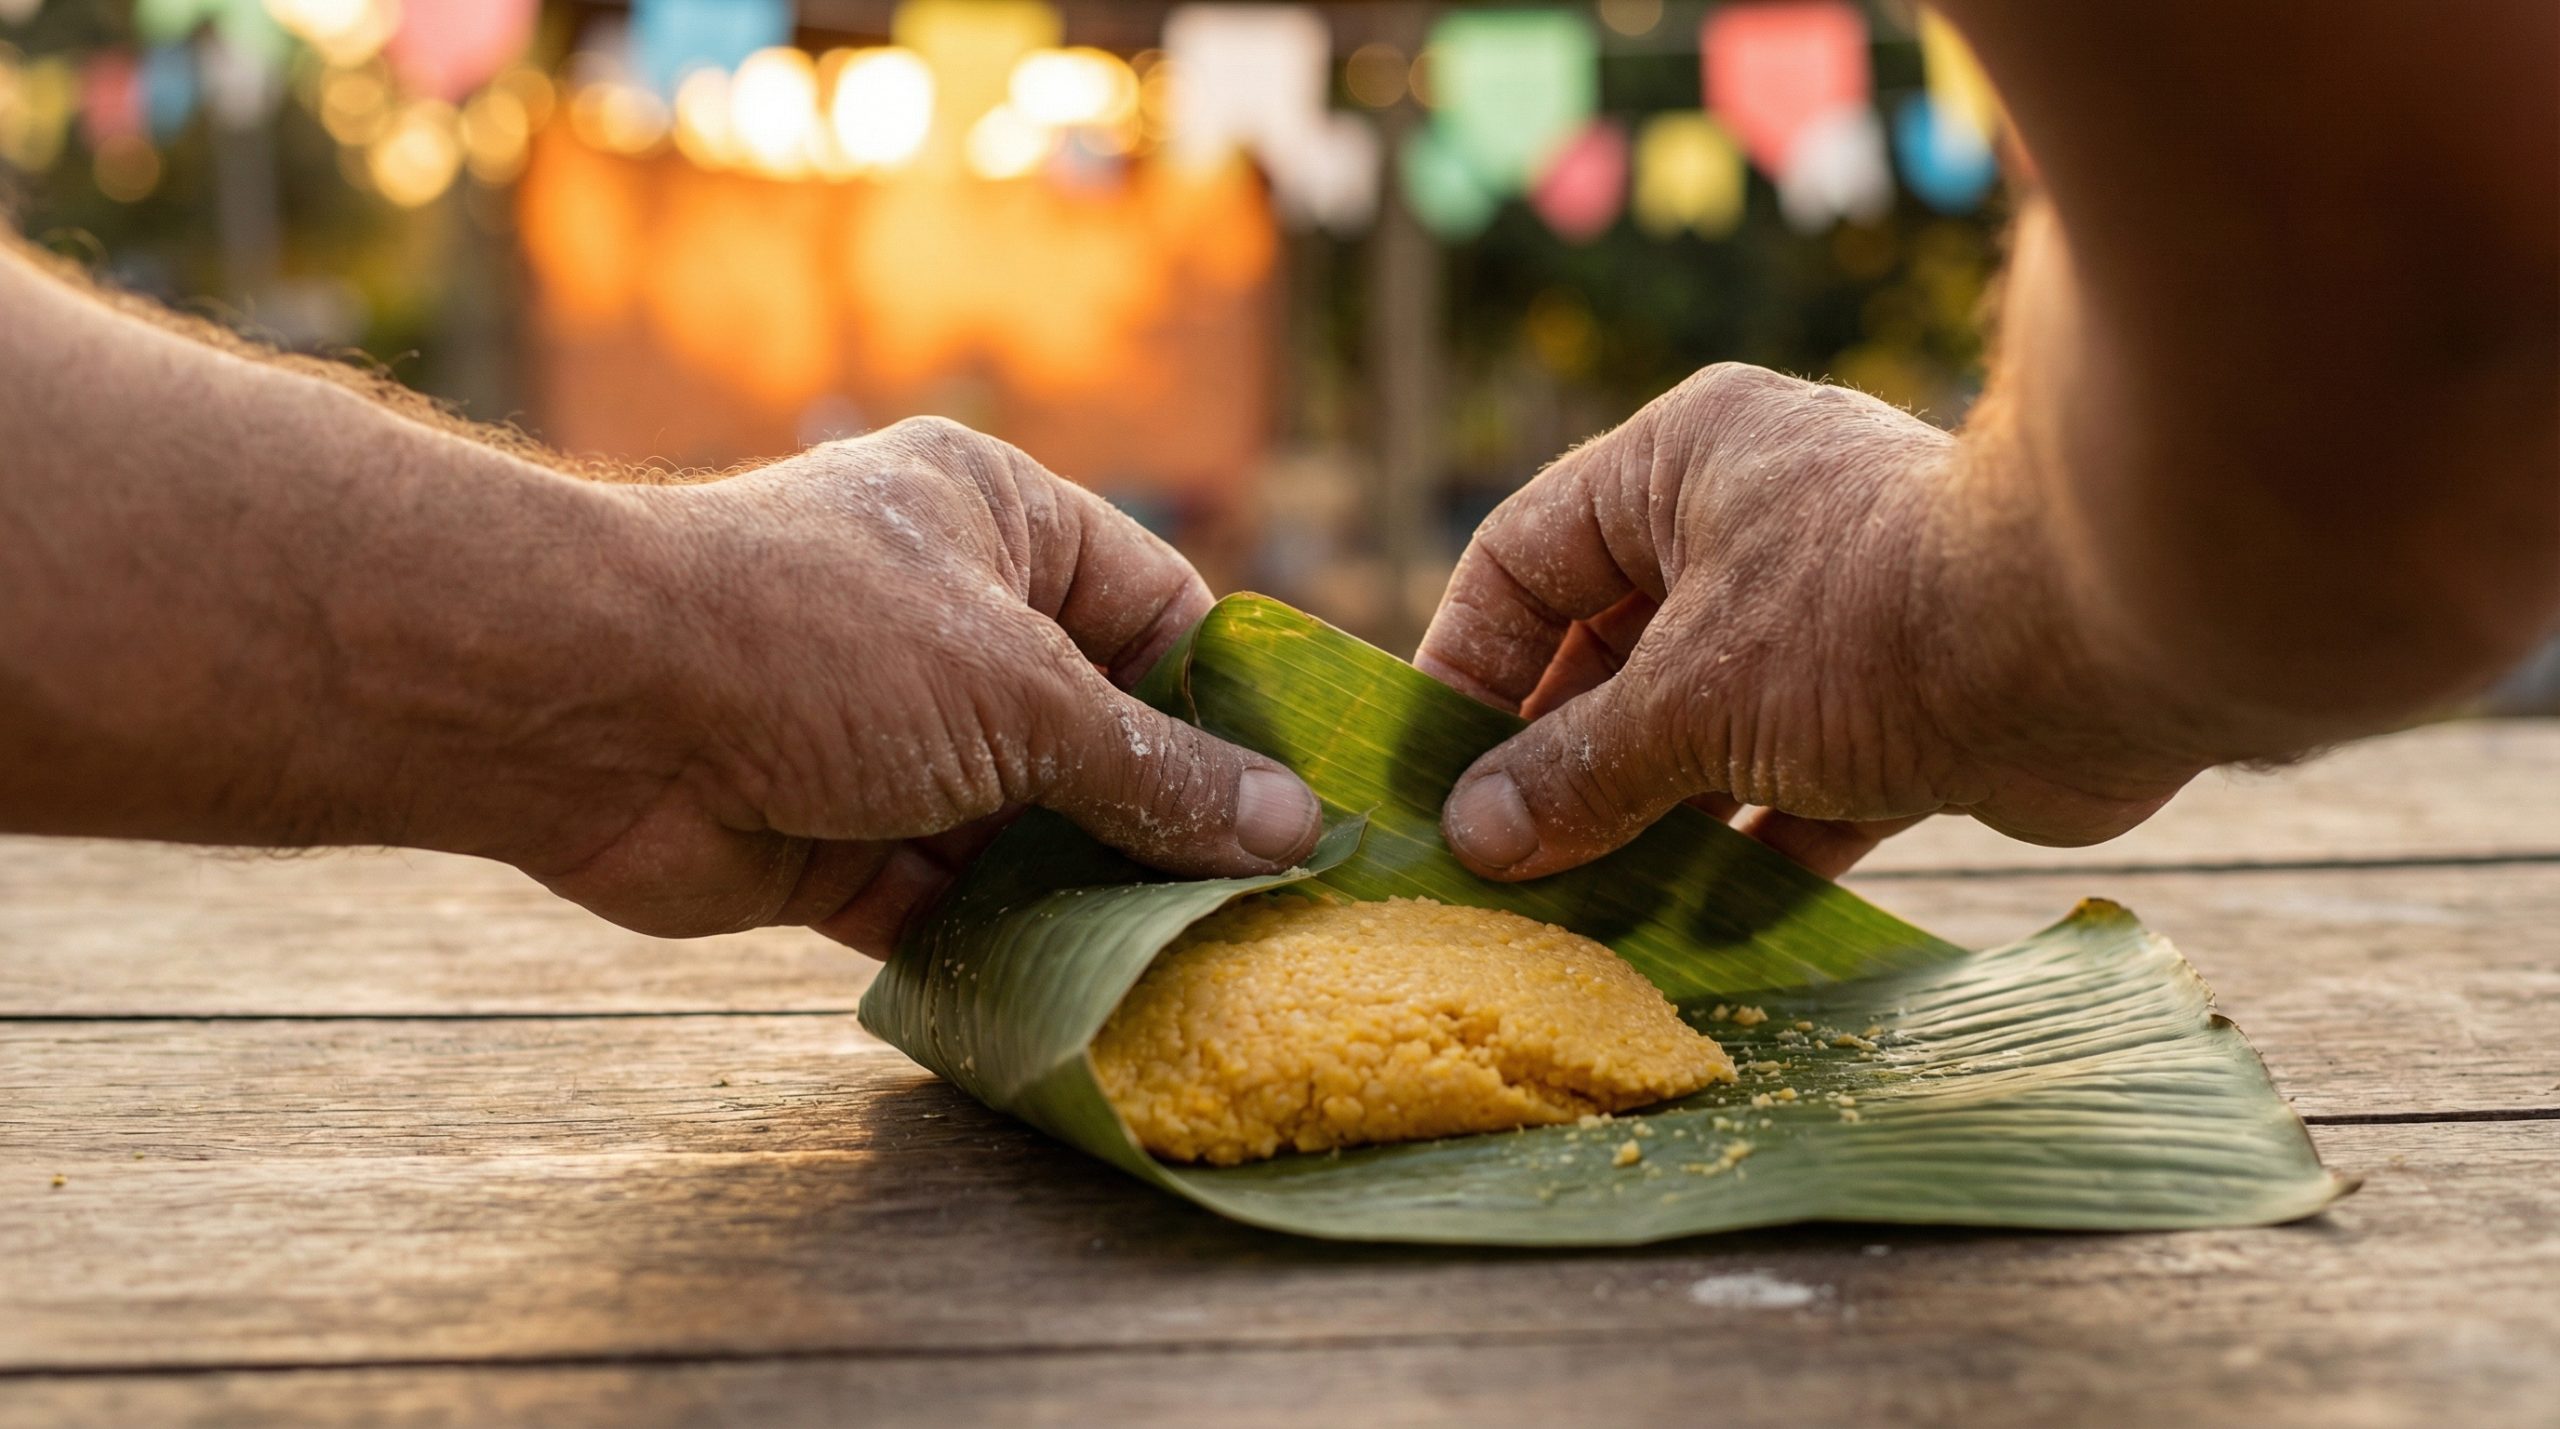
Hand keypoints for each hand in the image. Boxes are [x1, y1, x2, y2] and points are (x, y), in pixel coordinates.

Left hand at [527, 418, 1321, 950]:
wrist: (584, 708)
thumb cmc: (816, 641)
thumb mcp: (1019, 694)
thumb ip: (1152, 771)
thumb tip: (1287, 825)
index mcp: (997, 522)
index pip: (1157, 606)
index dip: (1230, 701)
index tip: (1307, 797)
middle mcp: (946, 619)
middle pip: (1093, 728)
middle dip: (1164, 815)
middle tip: (1269, 906)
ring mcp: (886, 734)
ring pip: (1021, 825)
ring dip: (1087, 891)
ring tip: (1198, 964)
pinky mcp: (830, 838)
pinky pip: (942, 897)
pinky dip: (998, 943)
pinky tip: (1083, 994)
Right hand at [1417, 364, 2209, 880]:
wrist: (2107, 650)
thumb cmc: (1872, 624)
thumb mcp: (1694, 698)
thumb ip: (1578, 769)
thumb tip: (1475, 836)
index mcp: (1683, 467)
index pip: (1525, 559)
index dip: (1467, 665)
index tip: (1430, 774)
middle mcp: (1748, 526)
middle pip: (1607, 651)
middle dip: (1554, 761)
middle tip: (1494, 865)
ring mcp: (1823, 620)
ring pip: (1695, 727)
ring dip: (1643, 818)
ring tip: (1574, 913)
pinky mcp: (1894, 709)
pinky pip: (1785, 788)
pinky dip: (1744, 853)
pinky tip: (1693, 930)